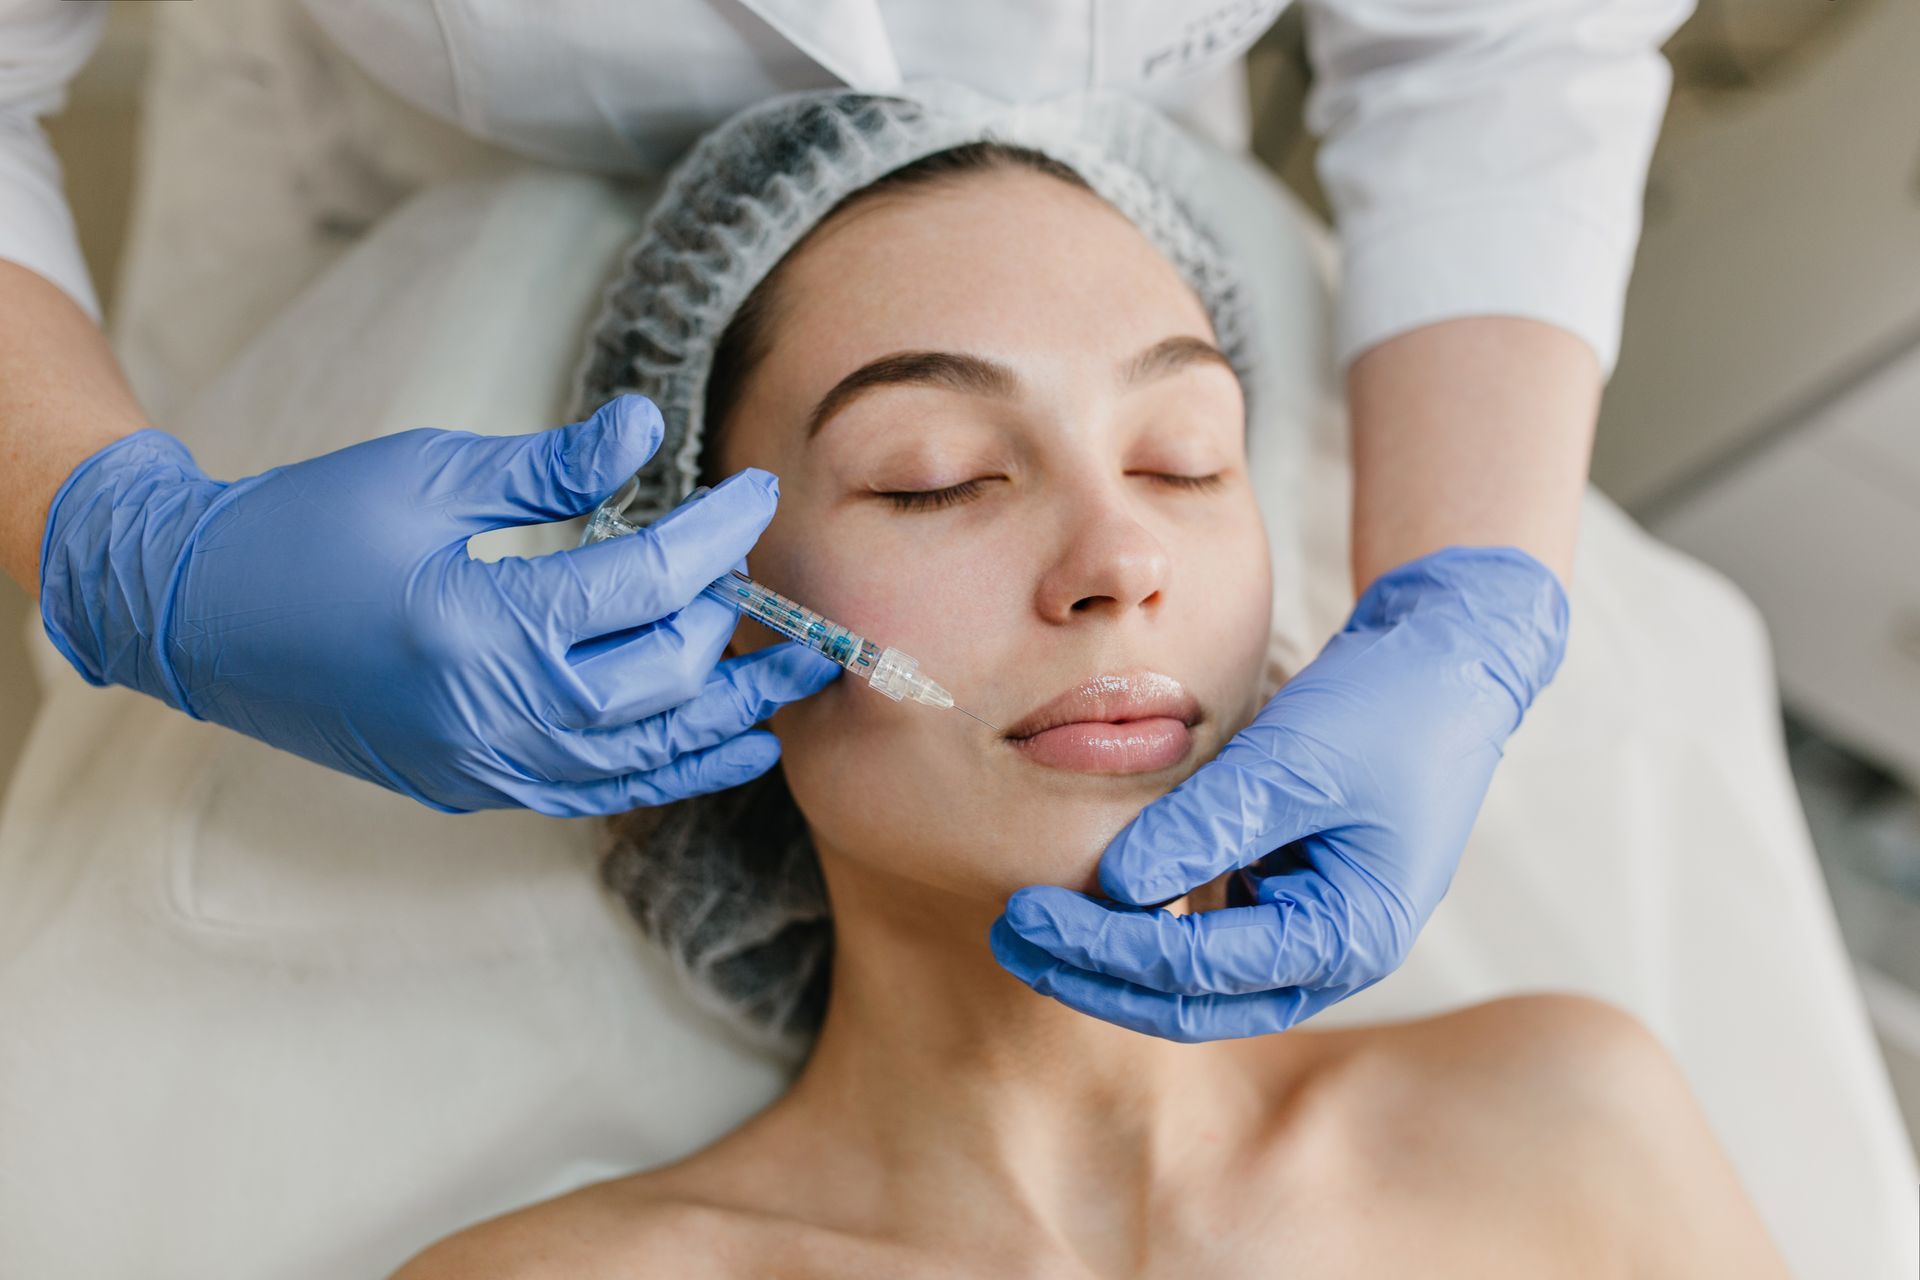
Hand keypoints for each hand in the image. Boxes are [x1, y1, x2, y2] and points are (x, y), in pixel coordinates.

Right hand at [38, 396, 838, 814]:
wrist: (197, 615)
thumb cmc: (305, 527)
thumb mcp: (428, 473)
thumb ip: (551, 468)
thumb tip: (646, 429)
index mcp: (480, 625)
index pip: (646, 587)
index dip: (716, 536)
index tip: (755, 493)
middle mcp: (490, 714)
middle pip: (661, 680)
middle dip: (727, 626)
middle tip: (759, 577)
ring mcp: (482, 765)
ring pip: (644, 756)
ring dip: (727, 718)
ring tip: (793, 684)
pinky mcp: (473, 786)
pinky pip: (596, 793)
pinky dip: (667, 772)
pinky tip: (723, 751)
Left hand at [989, 546, 1568, 1040]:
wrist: (1449, 658)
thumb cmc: (1389, 705)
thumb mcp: (1292, 760)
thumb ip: (1205, 827)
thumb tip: (1115, 888)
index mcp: (1350, 938)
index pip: (1201, 971)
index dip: (1104, 949)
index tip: (1027, 912)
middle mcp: (1332, 954)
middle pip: (1191, 1001)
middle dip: (1093, 975)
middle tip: (1008, 935)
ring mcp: (1312, 930)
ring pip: (1193, 979)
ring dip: (1112, 958)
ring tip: (1027, 926)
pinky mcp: (1289, 893)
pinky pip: (1205, 933)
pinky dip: (1146, 923)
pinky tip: (1085, 900)